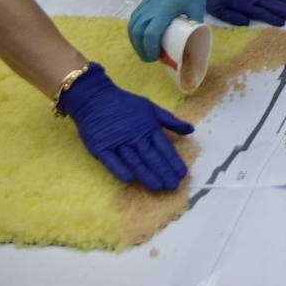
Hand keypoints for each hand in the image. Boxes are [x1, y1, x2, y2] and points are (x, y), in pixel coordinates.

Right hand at [57, 63, 194, 190]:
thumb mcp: (151, 108)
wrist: (95, 98)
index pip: (164, 147)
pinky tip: (129, 179)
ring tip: (157, 187)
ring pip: (135, 161)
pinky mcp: (101, 147)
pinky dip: (120, 169)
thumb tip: (191, 130)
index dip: (173, 161)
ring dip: (146, 175)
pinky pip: (111, 161)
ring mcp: (117, 142)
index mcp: (148, 127)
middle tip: (173, 186)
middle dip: (163, 172)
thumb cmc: (125, 104)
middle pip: (151, 157)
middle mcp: (135, 136)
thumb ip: (170, 121)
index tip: (182, 174)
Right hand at [128, 0, 209, 61]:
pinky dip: (134, 31)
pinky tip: (140, 38)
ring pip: (132, 26)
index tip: (156, 57)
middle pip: (138, 32)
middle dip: (141, 48)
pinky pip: (133, 19)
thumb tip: (192, 46)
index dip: (150, 49)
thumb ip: (194, 29)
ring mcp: (146, 4)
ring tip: (144, 51)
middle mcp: (151, 7)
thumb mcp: (197, 12)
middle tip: (150, 58)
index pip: (151, 33)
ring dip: (135, 41)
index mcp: (165, 10)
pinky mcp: (144, 2)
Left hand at [206, 0, 285, 26]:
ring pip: (275, 0)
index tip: (283, 22)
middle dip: (285, 10)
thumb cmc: (217, 1)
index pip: (261, 12)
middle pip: (272, 5)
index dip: (272, 17)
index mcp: (245, 5)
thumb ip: (232, 17)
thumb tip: (246, 22)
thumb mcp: (219, 11)